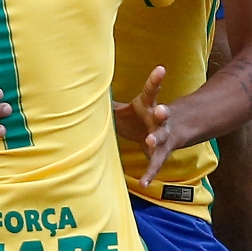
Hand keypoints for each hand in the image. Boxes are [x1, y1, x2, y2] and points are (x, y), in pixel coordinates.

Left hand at [111, 66, 181, 184]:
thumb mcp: (127, 108)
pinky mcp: (162, 152)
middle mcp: (158, 119)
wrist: (167, 131)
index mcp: (148, 104)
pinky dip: (150, 173)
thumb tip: (84, 93)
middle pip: (162, 114)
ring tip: (150, 141)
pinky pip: (156, 163)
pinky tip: (144, 181)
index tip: (162, 69)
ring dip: (156, 139)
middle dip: (162, 113)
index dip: (156, 79)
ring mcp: (162, 135)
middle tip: (161, 110)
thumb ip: (110, 104)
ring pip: (161, 136)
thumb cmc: (140, 116)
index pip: (152, 90)